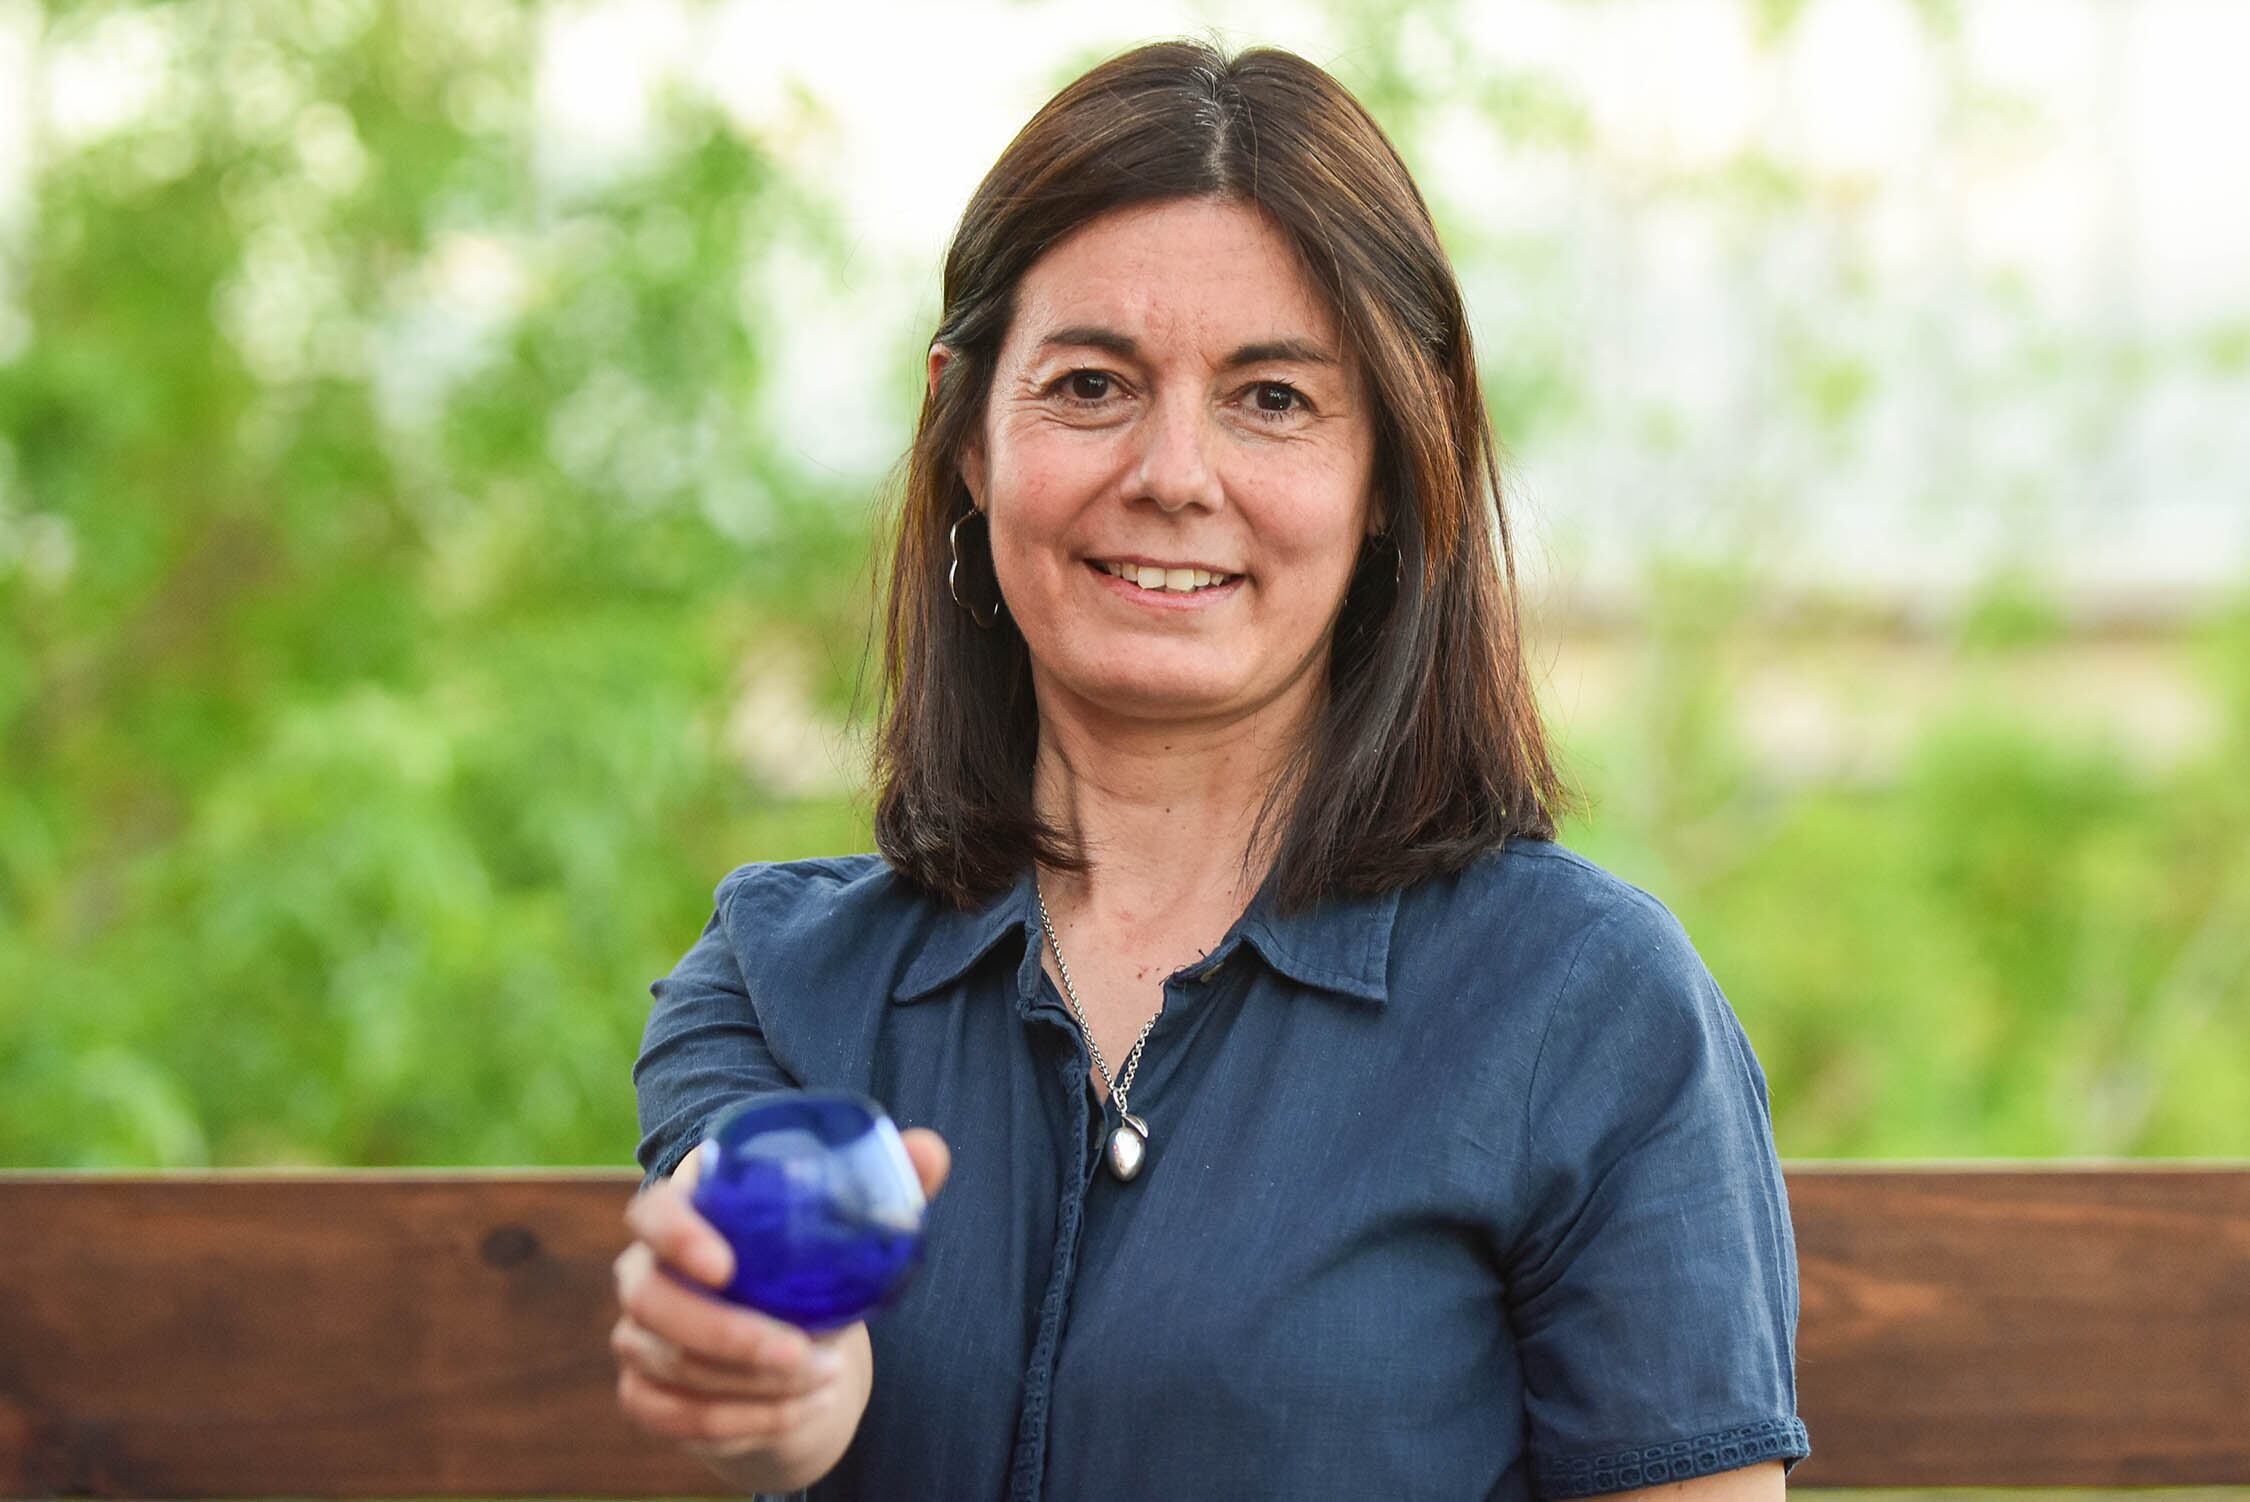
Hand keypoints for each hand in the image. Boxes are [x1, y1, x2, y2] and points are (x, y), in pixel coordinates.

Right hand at [612, 1126, 951, 1486]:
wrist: (800, 1353)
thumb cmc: (814, 1273)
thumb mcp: (850, 1233)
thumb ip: (891, 1185)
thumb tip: (930, 1151)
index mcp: (689, 1215)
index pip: (652, 1212)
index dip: (675, 1236)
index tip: (725, 1265)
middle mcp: (648, 1273)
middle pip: (651, 1300)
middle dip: (729, 1334)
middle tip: (804, 1351)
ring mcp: (638, 1337)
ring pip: (671, 1366)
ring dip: (752, 1383)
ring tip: (825, 1379)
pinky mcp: (646, 1396)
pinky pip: (676, 1417)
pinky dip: (745, 1422)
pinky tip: (799, 1411)